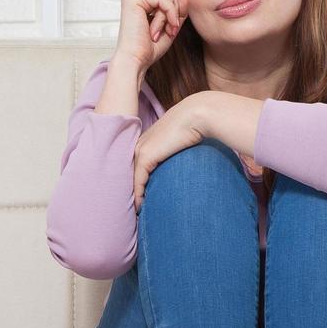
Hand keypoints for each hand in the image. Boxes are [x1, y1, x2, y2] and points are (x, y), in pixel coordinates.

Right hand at [114, 0, 190, 72]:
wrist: (136, 60)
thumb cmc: (149, 48)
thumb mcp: (171, 26)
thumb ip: (178, 9)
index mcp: (144, 1)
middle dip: (174, 11)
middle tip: (167, 31)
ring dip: (171, 15)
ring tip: (161, 32)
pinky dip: (168, 14)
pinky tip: (162, 28)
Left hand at [133, 94, 209, 211]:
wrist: (196, 114)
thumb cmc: (193, 126)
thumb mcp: (179, 140)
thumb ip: (172, 151)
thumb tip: (178, 159)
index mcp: (145, 141)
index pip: (135, 166)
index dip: (135, 183)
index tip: (139, 198)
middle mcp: (138, 145)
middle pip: (129, 173)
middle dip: (130, 191)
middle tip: (131, 210)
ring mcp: (140, 150)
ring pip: (131, 179)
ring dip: (133, 196)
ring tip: (136, 213)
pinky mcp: (145, 156)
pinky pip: (138, 181)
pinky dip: (139, 195)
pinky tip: (140, 208)